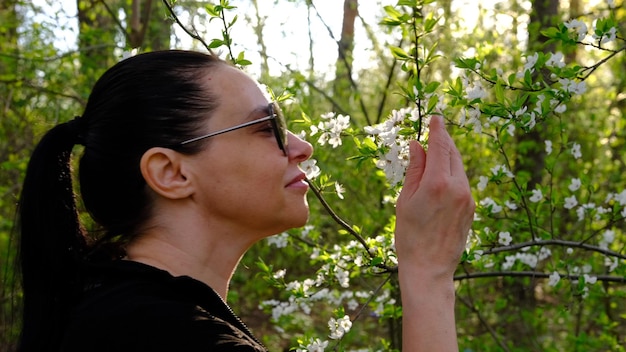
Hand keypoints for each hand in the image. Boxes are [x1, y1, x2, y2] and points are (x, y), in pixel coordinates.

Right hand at [395, 115, 474, 280]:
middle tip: (436, 130)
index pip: (440, 146)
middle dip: (445, 141)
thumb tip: (418, 145)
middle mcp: (458, 187)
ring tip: (436, 152)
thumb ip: (414, 169)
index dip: (438, 130)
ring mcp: (468, 198)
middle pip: (453, 154)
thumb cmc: (410, 236)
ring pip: (459, 168)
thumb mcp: (406, 200)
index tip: (436, 118)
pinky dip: (453, 174)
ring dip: (449, 157)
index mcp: (438, 183)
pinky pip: (462, 183)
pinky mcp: (471, 209)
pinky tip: (442, 177)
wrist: (429, 269)